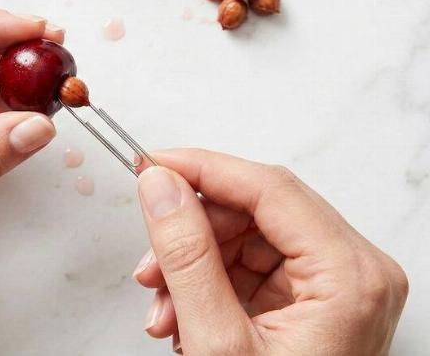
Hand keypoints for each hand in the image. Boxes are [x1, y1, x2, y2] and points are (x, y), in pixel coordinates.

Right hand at [132, 149, 407, 355]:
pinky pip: (252, 265)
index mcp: (349, 275)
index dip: (203, 168)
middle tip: (149, 259)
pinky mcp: (314, 299)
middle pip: (257, 210)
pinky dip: (208, 283)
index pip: (269, 187)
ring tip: (162, 307)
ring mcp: (336, 285)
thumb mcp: (218, 344)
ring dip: (193, 263)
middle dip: (192, 233)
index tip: (151, 163)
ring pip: (248, 236)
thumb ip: (187, 256)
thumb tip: (161, 187)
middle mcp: (354, 271)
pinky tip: (181, 313)